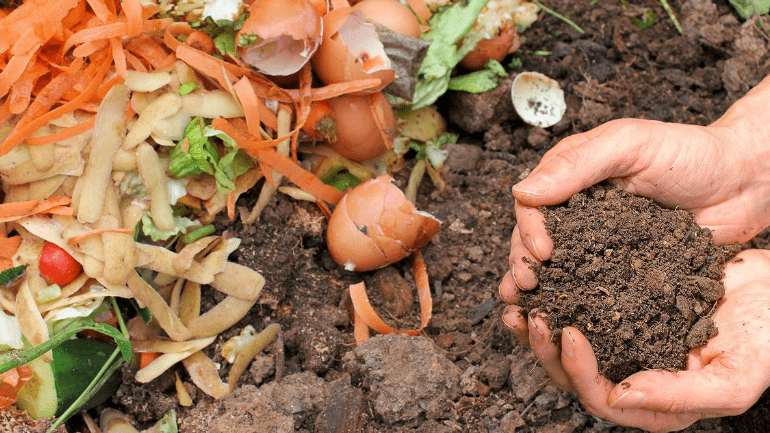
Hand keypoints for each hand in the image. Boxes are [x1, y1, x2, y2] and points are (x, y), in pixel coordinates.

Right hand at [502, 74, 769, 295]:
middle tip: (527, 286)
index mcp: (571, 177)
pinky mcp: (621, 269)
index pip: (532, 204)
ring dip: (539, 289)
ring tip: (528, 310)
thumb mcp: (630, 145)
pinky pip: (593, 287)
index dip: (528, 229)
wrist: (744, 184)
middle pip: (535, 239)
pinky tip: (563, 320)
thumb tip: (522, 191)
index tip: (542, 251)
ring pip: (557, 267)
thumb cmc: (690, 153)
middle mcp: (578, 211)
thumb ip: (577, 164)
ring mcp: (599, 242)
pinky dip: (574, 303)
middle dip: (524, 263)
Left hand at [502, 249, 769, 431]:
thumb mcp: (734, 378)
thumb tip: (619, 396)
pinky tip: (544, 276)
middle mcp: (633, 375)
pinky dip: (558, 293)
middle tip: (530, 315)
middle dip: (545, 348)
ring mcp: (625, 340)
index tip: (567, 333)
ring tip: (520, 298)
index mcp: (655, 403)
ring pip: (568, 343)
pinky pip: (580, 305)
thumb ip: (679, 395)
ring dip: (540, 324)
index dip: (578, 371)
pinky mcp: (621, 308)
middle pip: (573, 375)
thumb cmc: (766, 339)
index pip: (601, 399)